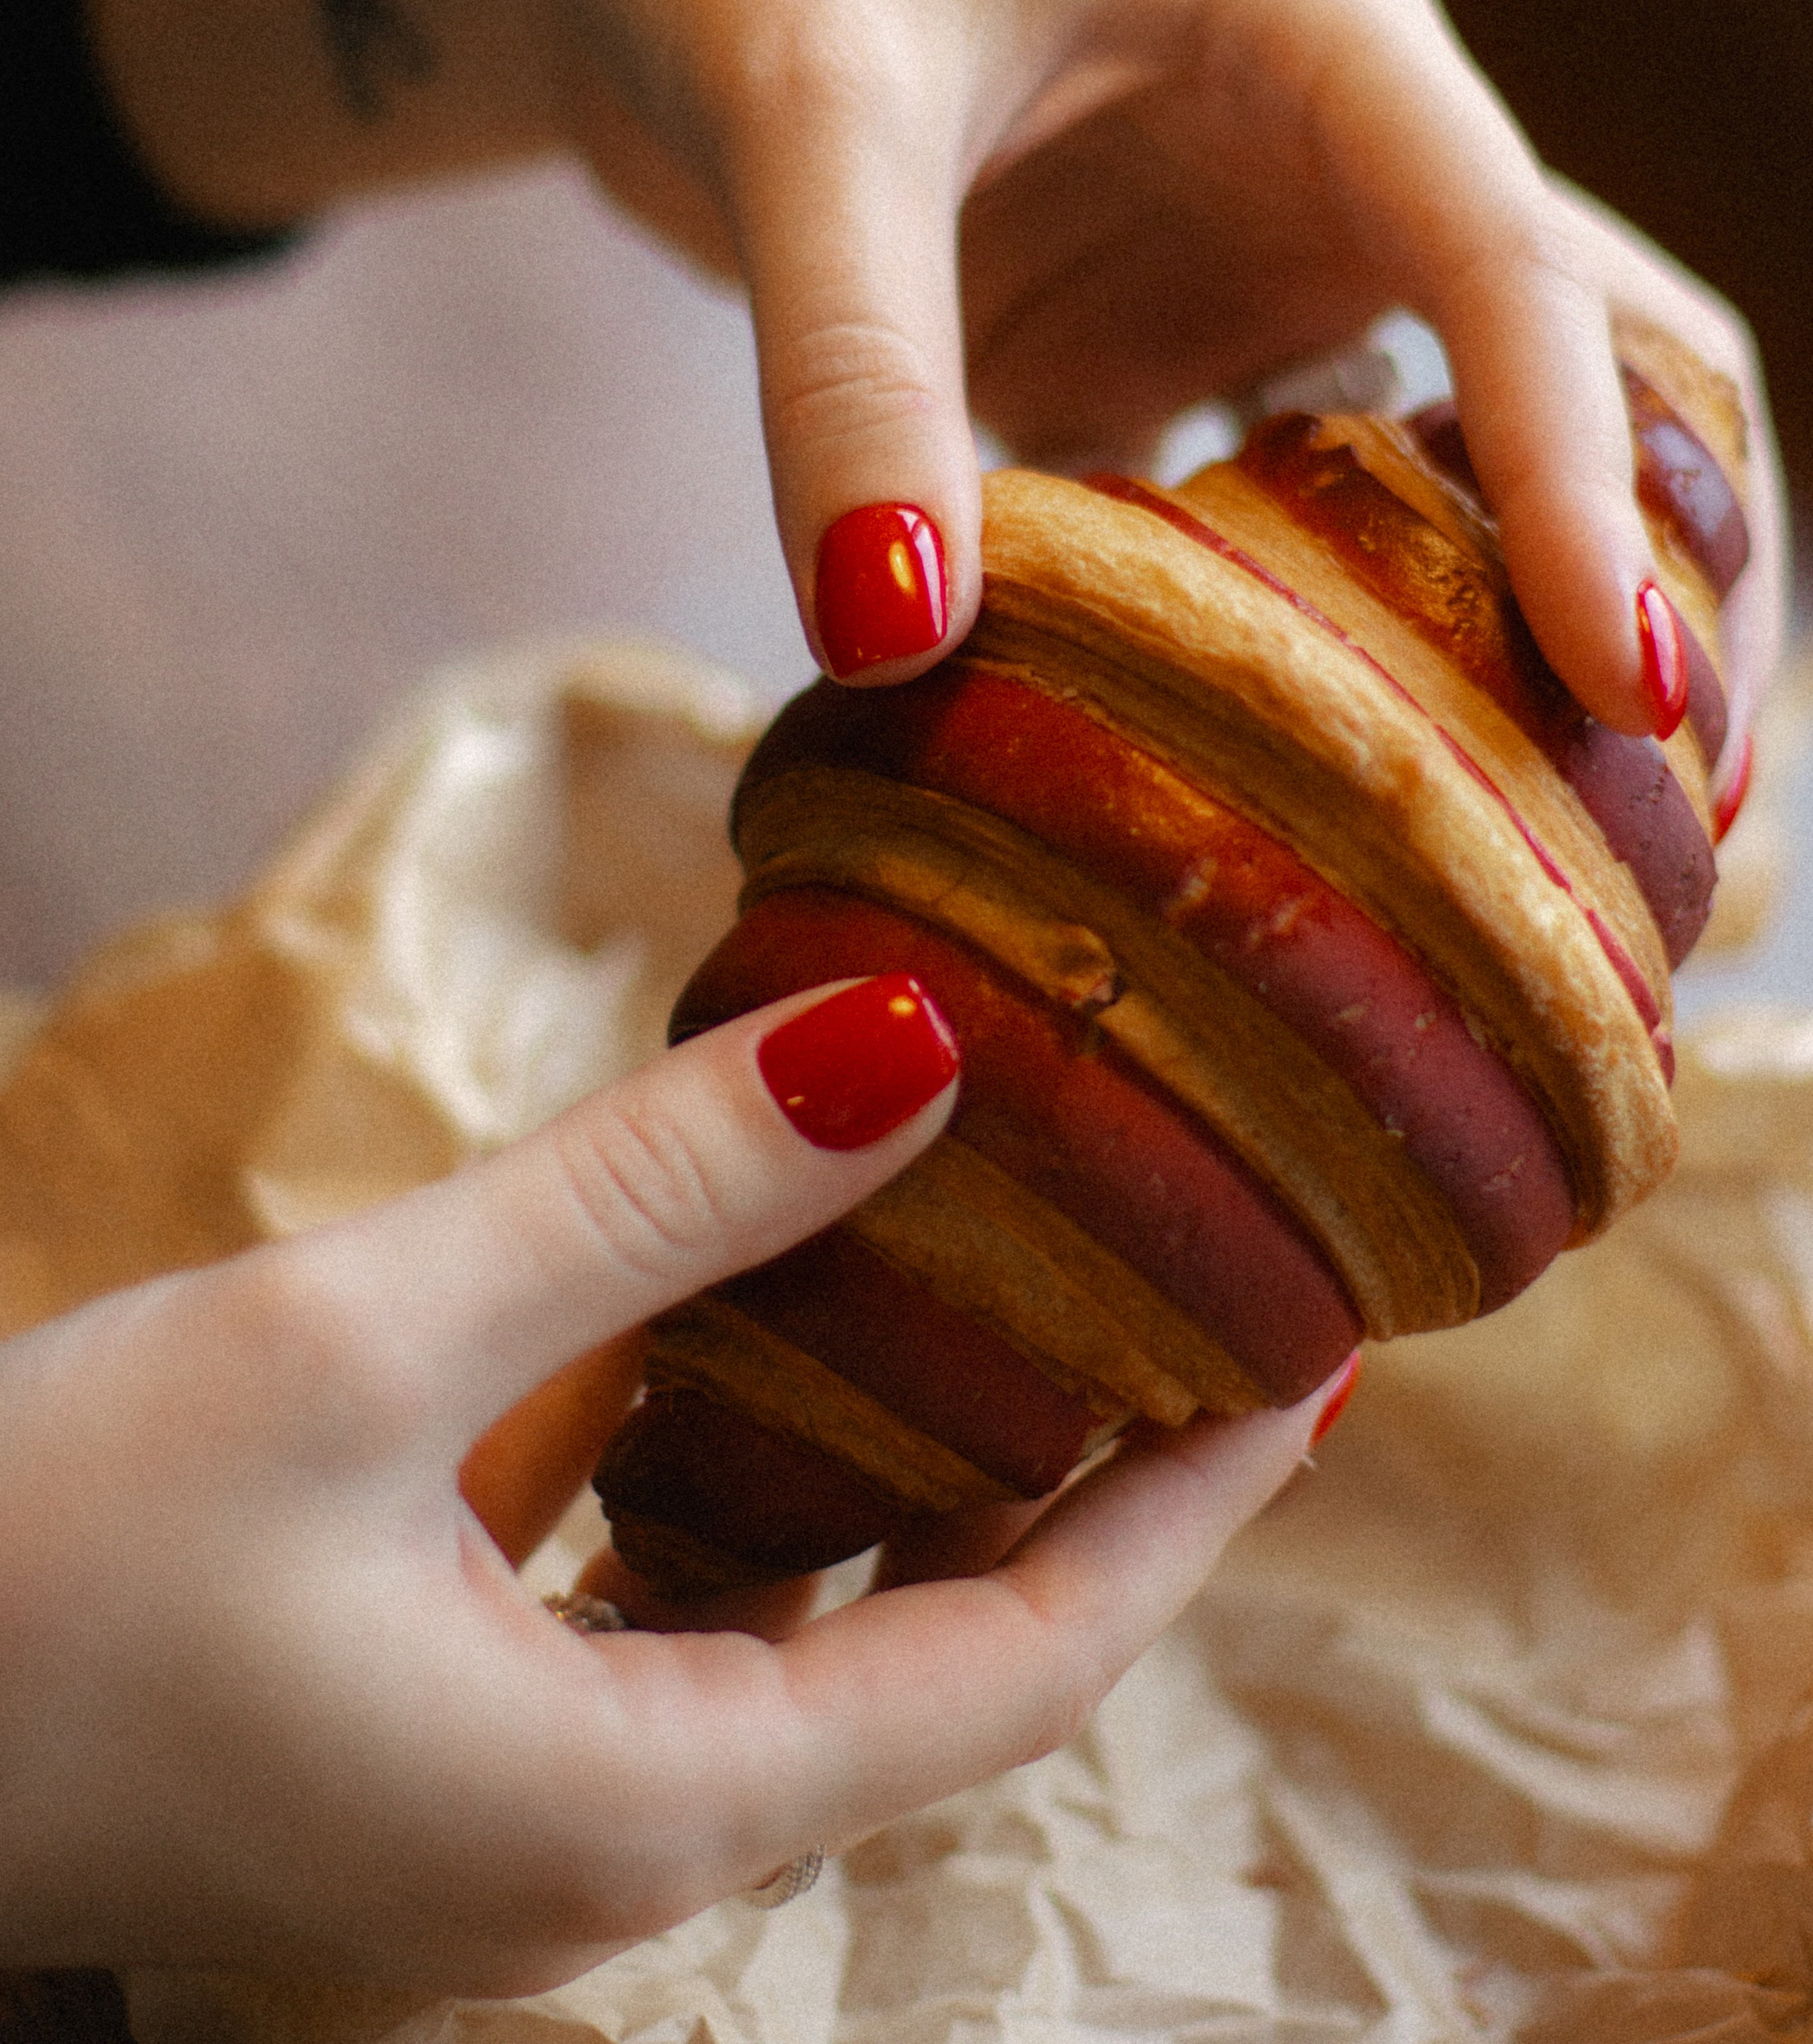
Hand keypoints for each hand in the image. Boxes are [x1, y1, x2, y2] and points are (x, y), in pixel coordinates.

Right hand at [0, 977, 1331, 1991]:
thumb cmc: (37, 1576)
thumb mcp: (354, 1347)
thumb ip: (645, 1202)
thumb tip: (906, 1045)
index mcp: (645, 1802)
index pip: (1024, 1665)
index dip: (1188, 1512)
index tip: (1307, 1360)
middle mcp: (608, 1854)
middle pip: (930, 1661)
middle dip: (1066, 1481)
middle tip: (1171, 1294)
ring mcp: (511, 1827)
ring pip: (792, 1640)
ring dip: (895, 1477)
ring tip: (990, 1288)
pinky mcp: (424, 1763)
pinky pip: (648, 1628)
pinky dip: (726, 1493)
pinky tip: (727, 1349)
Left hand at [82, 0, 1784, 764]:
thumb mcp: (799, 109)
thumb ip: (854, 363)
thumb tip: (900, 643)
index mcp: (1321, 31)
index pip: (1510, 267)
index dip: (1588, 482)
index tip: (1632, 697)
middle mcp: (1331, 155)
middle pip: (1583, 370)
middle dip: (1660, 565)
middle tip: (1674, 807)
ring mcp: (1245, 268)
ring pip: (1444, 475)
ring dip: (1493, 639)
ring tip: (1536, 850)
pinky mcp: (1151, 357)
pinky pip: (1259, 531)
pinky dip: (1283, 647)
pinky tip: (1275, 793)